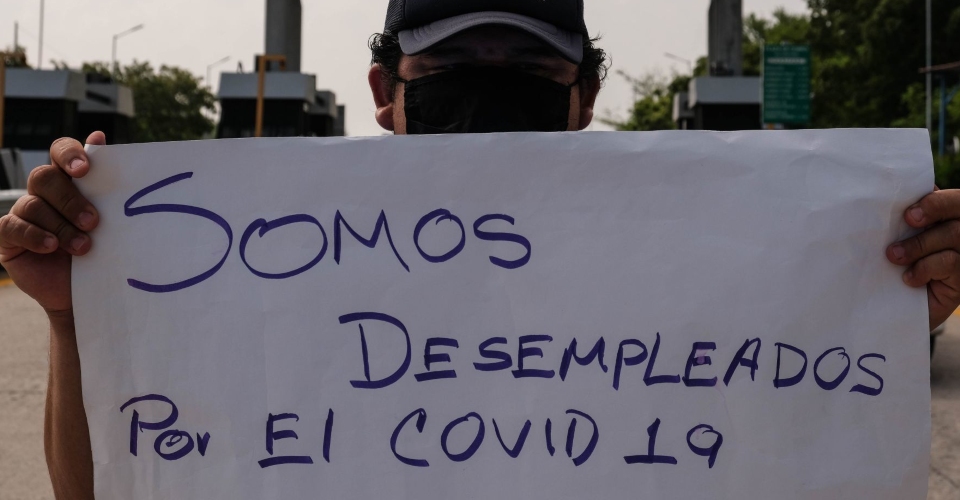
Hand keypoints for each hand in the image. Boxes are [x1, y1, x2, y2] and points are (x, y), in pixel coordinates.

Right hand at [0, 132, 104, 315]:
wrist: (87, 292)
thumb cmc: (102, 251)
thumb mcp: (111, 220)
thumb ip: (105, 185)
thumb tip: (99, 136)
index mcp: (69, 180)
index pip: (61, 152)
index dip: (69, 153)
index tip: (84, 169)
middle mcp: (44, 192)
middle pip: (44, 177)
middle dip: (70, 198)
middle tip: (94, 221)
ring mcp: (24, 213)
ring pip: (33, 204)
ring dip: (61, 225)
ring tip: (84, 247)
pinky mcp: (9, 236)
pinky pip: (13, 227)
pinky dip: (35, 235)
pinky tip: (51, 246)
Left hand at [887, 188, 959, 329]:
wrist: (896, 308)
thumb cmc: (895, 265)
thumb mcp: (900, 238)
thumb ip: (908, 216)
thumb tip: (891, 191)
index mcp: (951, 216)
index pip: (955, 198)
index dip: (936, 200)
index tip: (909, 211)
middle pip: (959, 207)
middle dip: (932, 210)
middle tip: (908, 220)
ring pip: (954, 234)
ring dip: (918, 244)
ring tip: (894, 256)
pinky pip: (950, 262)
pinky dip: (924, 268)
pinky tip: (909, 278)